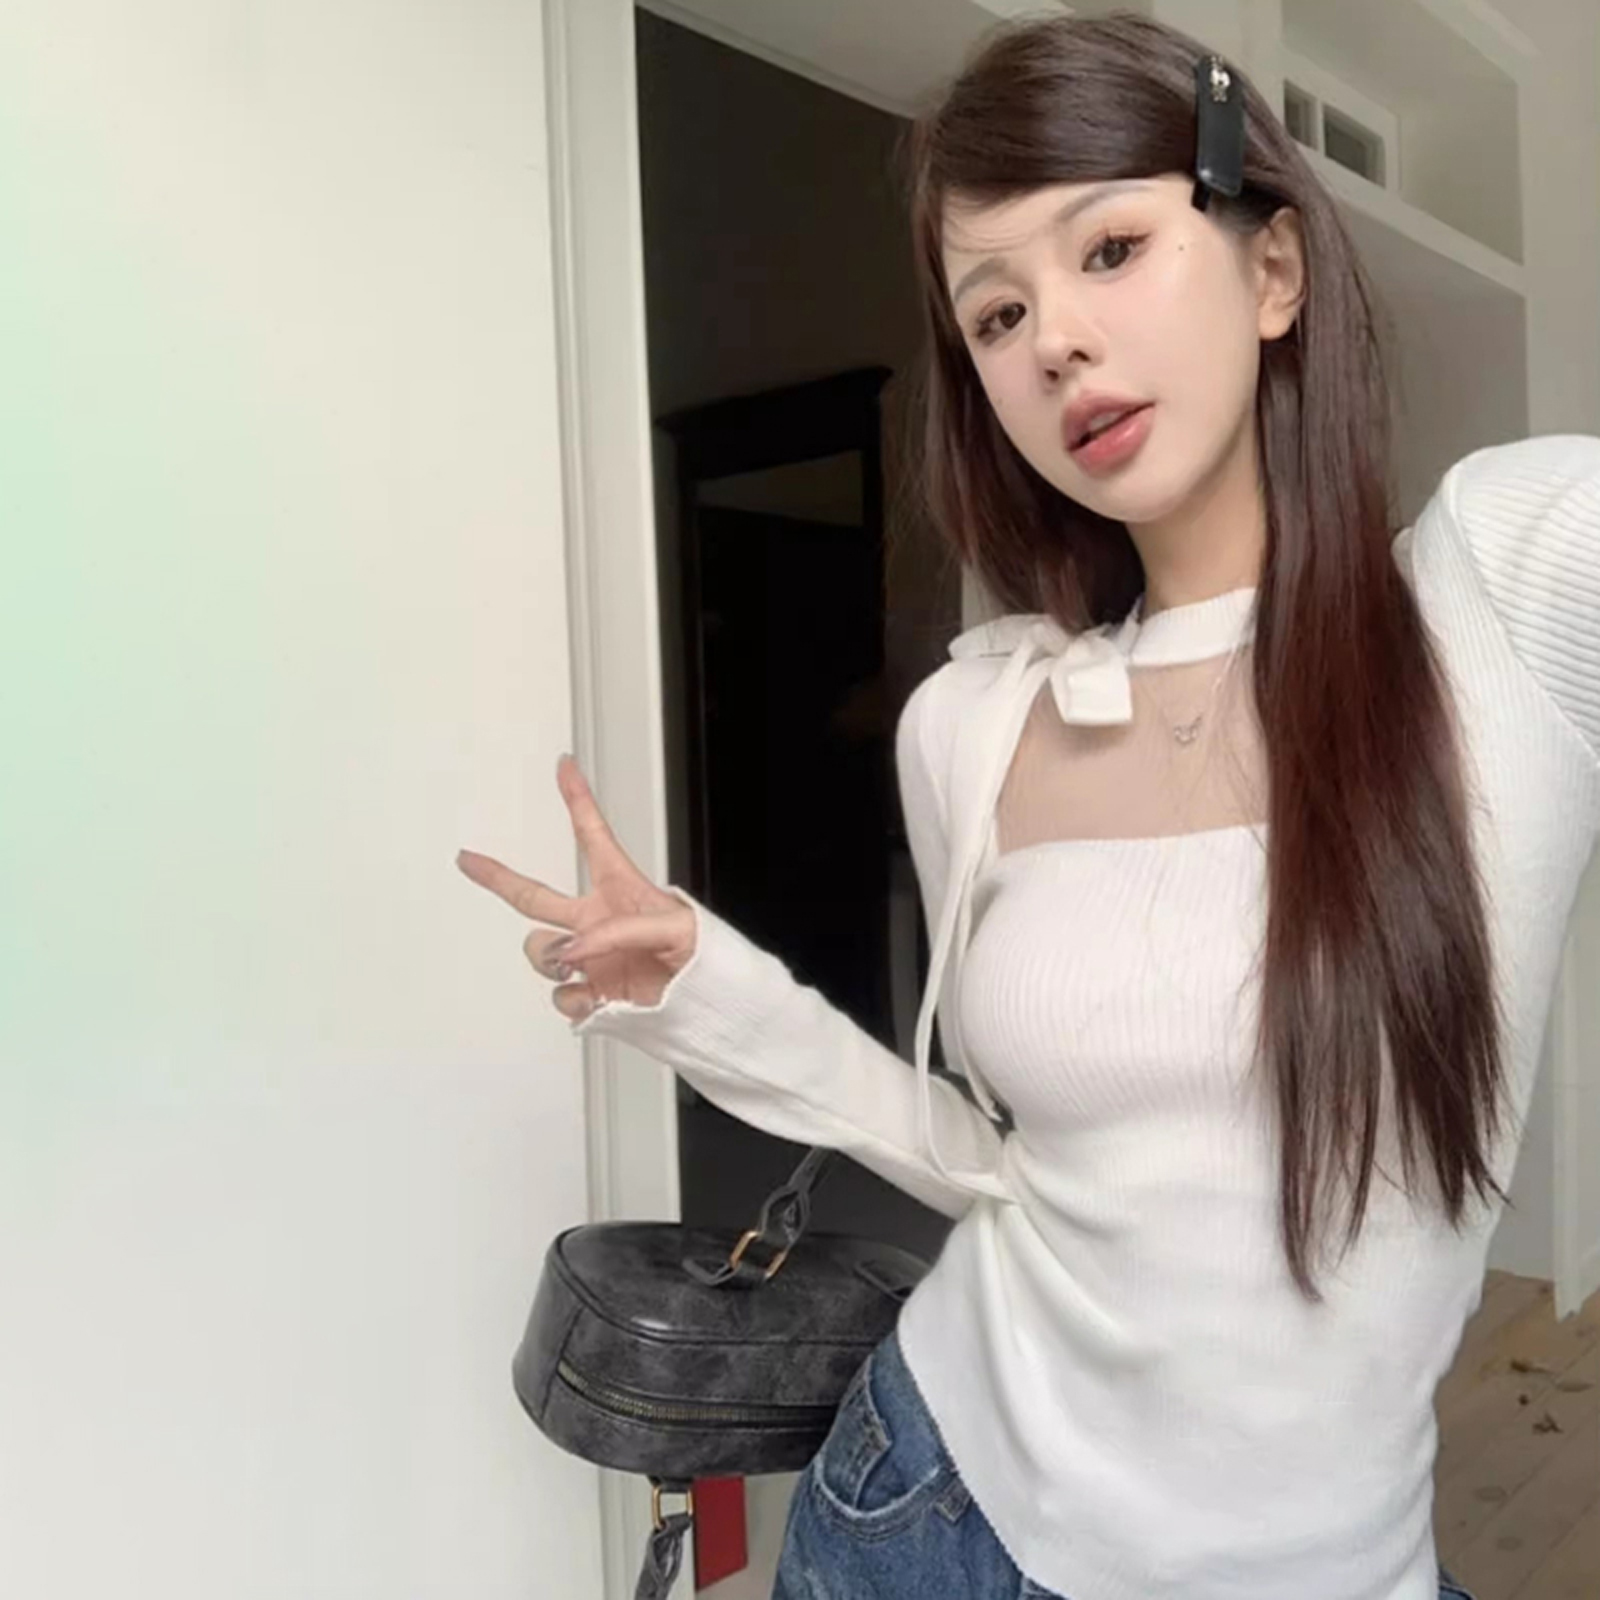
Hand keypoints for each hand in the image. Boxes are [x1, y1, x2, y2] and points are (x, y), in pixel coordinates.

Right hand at [456, 754, 696, 1021]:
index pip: (593, 837)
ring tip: (579, 964)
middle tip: (469, 859)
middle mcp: (596, 921)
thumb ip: (620, 930)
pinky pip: (561, 997)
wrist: (710, 1003)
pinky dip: (573, 1000)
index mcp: (620, 889)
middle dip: (498, 877)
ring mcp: (589, 959)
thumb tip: (572, 950)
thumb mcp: (675, 926)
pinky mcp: (592, 995)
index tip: (565, 765)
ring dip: (550, 958)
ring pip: (540, 951)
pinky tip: (597, 999)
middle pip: (535, 896)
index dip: (578, 799)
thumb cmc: (703, 954)